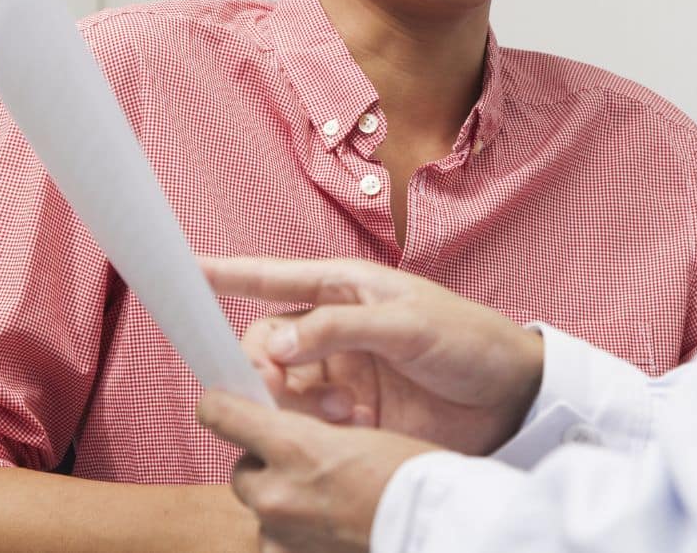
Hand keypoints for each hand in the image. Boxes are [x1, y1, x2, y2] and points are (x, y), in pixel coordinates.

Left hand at [196, 393, 434, 552]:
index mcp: (292, 445)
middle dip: (264, 464)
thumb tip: (279, 426)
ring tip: (324, 497)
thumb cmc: (410, 471)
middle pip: (241, 471)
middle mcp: (276, 493)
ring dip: (281, 501)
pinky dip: (295, 536)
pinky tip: (325, 527)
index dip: (221, 405)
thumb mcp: (356, 430)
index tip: (224, 403)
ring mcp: (282, 535)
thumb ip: (308, 429)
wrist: (438, 524)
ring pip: (261, 510)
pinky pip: (277, 544)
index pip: (220, 414)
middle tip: (304, 460)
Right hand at [201, 255, 543, 454]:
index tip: (184, 267)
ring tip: (343, 413)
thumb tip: (275, 340)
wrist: (512, 397)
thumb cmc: (469, 341)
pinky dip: (312, 427)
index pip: (273, 276)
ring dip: (292, 401)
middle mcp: (334, 328)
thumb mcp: (408, 324)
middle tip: (282, 385)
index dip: (227, 272)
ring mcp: (340, 372)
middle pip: (265, 340)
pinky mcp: (350, 414)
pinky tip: (350, 429)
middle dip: (261, 362)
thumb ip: (340, 329)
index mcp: (346, 287)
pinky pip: (304, 420)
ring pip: (279, 385)